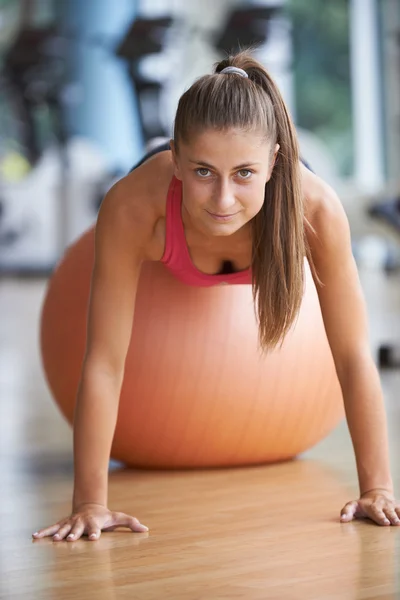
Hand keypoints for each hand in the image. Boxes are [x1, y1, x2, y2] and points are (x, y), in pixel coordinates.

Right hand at [32, 503, 148, 540]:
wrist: (90, 506)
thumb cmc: (105, 516)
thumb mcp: (118, 518)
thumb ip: (131, 523)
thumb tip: (146, 529)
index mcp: (95, 523)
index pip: (95, 529)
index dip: (95, 533)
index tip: (94, 538)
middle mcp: (82, 523)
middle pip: (78, 529)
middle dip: (74, 534)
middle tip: (70, 540)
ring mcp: (71, 523)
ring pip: (64, 529)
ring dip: (58, 534)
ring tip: (52, 539)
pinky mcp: (63, 524)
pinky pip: (51, 527)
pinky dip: (43, 531)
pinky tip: (34, 536)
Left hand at [340, 489, 399, 525]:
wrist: (376, 494)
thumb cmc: (363, 505)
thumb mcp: (353, 506)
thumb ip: (347, 512)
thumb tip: (342, 519)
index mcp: (372, 506)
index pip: (376, 511)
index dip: (380, 517)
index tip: (385, 523)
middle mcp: (383, 505)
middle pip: (389, 511)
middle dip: (392, 517)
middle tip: (395, 523)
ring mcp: (392, 505)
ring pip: (397, 510)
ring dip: (399, 516)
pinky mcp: (398, 506)